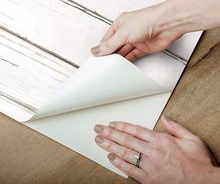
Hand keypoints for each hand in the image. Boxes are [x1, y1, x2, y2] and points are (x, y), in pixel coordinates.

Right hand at [91, 7, 182, 61]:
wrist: (167, 24)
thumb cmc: (147, 20)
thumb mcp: (122, 33)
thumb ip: (109, 44)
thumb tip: (96, 50)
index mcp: (120, 24)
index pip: (107, 38)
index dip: (102, 48)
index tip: (97, 58)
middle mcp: (127, 32)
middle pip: (115, 46)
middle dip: (110, 54)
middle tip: (103, 64)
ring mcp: (136, 40)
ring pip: (124, 52)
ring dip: (119, 59)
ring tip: (111, 67)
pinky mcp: (144, 48)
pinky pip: (133, 56)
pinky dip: (128, 61)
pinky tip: (123, 66)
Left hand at [94, 115, 218, 183]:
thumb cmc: (198, 163)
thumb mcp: (192, 139)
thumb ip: (176, 127)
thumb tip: (165, 117)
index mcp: (162, 140)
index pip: (136, 130)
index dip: (122, 126)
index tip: (112, 123)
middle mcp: (154, 152)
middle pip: (127, 140)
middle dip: (110, 134)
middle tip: (98, 129)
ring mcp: (150, 166)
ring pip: (125, 153)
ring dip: (110, 146)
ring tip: (99, 141)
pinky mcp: (149, 180)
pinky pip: (130, 170)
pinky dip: (119, 164)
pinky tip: (110, 158)